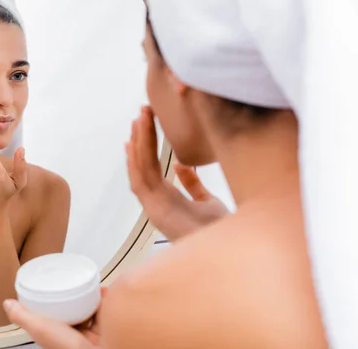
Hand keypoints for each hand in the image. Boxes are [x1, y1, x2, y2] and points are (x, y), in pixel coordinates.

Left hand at [4, 287, 107, 348]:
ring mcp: (88, 333)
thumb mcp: (40, 328)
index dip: (50, 301)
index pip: (50, 315)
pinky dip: (103, 300)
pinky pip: (104, 311)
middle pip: (71, 311)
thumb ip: (22, 317)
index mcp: (55, 335)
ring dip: (89, 296)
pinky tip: (103, 292)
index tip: (51, 286)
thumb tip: (7, 304)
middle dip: (72, 296)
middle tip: (73, 281)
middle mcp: (72, 335)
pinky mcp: (104, 329)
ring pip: (88, 310)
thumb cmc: (69, 348)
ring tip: (87, 284)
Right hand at [126, 106, 228, 240]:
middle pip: (143, 164)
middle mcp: (157, 202)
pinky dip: (134, 163)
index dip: (147, 144)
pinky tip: (132, 144)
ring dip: (138, 144)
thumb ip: (192, 184)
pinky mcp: (155, 212)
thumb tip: (182, 166)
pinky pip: (140, 183)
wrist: (231, 249)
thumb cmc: (219, 230)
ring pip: (140, 169)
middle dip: (141, 137)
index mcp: (168, 199)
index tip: (146, 121)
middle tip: (141, 112)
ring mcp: (154, 207)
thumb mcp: (206, 201)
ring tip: (138, 120)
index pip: (152, 166)